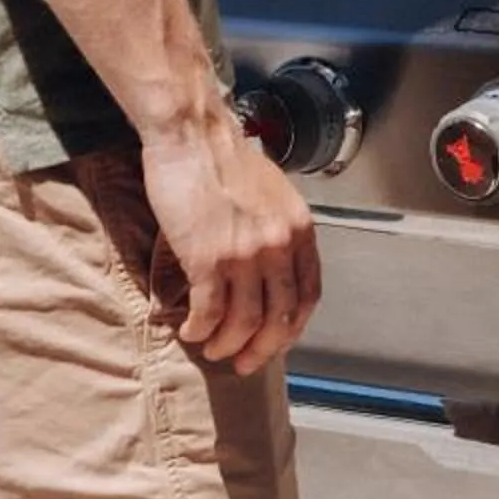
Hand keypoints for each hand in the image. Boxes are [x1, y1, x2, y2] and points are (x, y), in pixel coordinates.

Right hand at [141, 118, 322, 374]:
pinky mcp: (208, 258)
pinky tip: (189, 330)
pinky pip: (209, 312)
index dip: (292, 327)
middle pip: (280, 318)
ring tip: (211, 348)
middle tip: (243, 363)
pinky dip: (199, 329)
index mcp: (300, 229)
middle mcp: (279, 245)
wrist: (193, 134)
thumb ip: (276, 231)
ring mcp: (245, 254)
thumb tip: (268, 269)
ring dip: (227, 345)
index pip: (309, 294)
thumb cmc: (225, 160)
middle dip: (261, 349)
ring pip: (244, 323)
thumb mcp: (271, 194)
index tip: (276, 341)